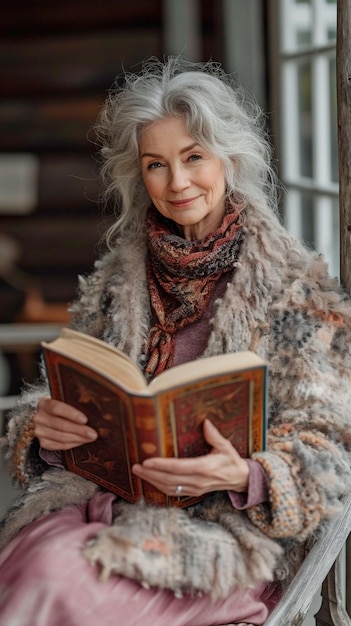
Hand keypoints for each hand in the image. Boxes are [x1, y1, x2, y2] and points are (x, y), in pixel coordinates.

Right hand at [34, 396, 97, 449]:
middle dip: (79, 430)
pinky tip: (82, 441)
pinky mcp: (43, 442)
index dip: (71, 414)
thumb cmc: (62, 408)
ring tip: (91, 438)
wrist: (48, 417)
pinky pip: (60, 445)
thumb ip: (75, 402)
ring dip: (78, 438)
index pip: (56, 408)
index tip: (85, 419)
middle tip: (93, 433)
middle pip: (60, 425)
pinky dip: (73, 444)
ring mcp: (39, 431)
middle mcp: (39, 418)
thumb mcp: (65, 400)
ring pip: (61, 437)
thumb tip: (94, 409)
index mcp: (44, 403)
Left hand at [132, 419, 249, 496]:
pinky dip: (160, 487)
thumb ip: (214, 435)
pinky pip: (174, 492)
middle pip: (169, 479)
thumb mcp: (225, 446)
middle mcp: (198, 480)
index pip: (179, 468)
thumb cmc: (231, 460)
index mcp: (205, 467)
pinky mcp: (193, 493)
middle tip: (135, 466)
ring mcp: (195, 488)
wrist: (240, 479)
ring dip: (152, 480)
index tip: (147, 460)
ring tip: (138, 472)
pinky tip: (150, 480)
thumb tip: (205, 422)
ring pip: (169, 487)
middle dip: (150, 473)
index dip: (161, 465)